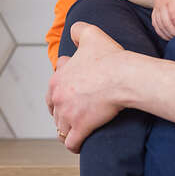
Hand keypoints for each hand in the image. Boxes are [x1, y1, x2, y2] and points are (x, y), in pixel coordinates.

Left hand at [46, 22, 127, 151]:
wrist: (123, 76)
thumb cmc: (110, 57)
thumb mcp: (92, 35)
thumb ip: (79, 30)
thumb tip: (73, 31)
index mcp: (58, 78)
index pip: (51, 94)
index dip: (59, 98)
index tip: (70, 101)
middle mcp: (59, 97)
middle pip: (55, 113)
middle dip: (63, 116)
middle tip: (75, 117)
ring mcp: (68, 114)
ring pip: (62, 129)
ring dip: (69, 130)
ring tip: (79, 131)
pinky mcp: (80, 128)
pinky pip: (71, 143)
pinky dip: (74, 145)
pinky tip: (81, 145)